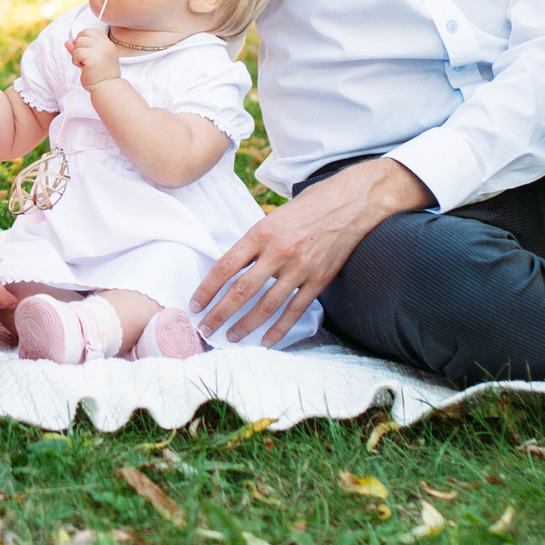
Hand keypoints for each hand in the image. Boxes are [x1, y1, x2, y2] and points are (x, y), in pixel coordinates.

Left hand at [68, 28, 120, 88]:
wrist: (106, 88)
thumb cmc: (99, 76)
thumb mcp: (91, 58)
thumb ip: (80, 48)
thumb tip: (68, 41)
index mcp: (107, 44)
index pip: (91, 31)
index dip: (83, 39)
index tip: (85, 52)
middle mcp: (105, 45)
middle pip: (83, 35)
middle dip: (79, 47)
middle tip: (84, 60)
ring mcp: (100, 50)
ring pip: (78, 43)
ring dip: (76, 54)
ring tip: (84, 64)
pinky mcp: (92, 58)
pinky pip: (76, 52)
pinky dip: (75, 60)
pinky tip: (82, 67)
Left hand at [191, 158, 430, 345]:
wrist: (349, 203)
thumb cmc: (307, 207)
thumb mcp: (273, 217)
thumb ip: (254, 243)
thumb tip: (231, 270)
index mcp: (261, 232)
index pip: (226, 267)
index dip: (207, 289)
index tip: (195, 304)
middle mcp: (278, 251)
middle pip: (241, 291)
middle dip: (219, 314)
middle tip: (205, 329)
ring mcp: (300, 268)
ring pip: (266, 306)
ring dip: (245, 326)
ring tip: (230, 338)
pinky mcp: (318, 280)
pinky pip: (295, 311)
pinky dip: (279, 329)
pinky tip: (266, 341)